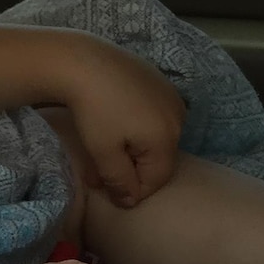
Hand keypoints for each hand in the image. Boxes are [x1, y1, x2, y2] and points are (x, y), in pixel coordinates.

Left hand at [56, 40, 185, 207]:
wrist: (84, 62)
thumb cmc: (94, 111)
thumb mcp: (103, 152)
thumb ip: (120, 180)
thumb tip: (131, 201)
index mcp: (167, 138)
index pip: (157, 179)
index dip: (134, 191)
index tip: (109, 192)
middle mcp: (178, 118)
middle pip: (159, 157)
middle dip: (133, 169)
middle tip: (101, 172)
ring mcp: (172, 96)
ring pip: (158, 135)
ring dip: (135, 147)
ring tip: (106, 147)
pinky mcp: (160, 81)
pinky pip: (155, 114)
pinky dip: (138, 124)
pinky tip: (115, 121)